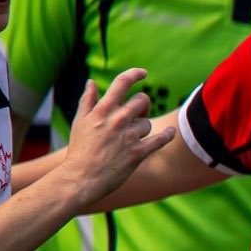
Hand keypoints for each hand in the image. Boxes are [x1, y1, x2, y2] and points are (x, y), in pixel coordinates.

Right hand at [59, 68, 172, 204]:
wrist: (82, 178)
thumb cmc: (80, 149)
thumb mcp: (80, 121)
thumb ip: (88, 100)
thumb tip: (91, 82)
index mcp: (103, 109)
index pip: (122, 82)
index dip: (135, 73)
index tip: (143, 73)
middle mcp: (117, 119)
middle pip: (142, 101)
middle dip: (142, 106)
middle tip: (137, 114)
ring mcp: (129, 136)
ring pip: (148, 122)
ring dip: (143, 128)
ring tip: (130, 138)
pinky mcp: (138, 152)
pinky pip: (160, 139)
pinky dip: (168, 135)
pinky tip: (171, 132)